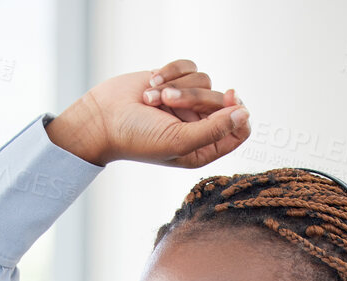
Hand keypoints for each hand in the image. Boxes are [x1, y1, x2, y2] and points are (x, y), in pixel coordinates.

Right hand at [45, 58, 249, 168]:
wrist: (102, 118)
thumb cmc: (138, 138)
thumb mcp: (179, 140)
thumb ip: (215, 130)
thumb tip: (244, 114)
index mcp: (204, 147)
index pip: (240, 130)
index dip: (239, 112)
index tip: (229, 98)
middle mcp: (199, 125)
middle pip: (222, 100)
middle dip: (194, 96)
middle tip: (167, 101)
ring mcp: (187, 102)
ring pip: (204, 80)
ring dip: (176, 85)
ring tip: (152, 98)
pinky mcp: (175, 81)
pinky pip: (188, 66)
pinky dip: (170, 71)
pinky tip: (151, 82)